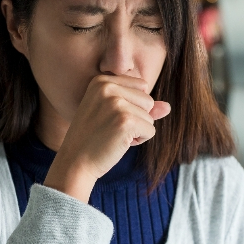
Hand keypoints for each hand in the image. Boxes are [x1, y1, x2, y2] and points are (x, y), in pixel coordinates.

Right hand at [44, 75, 169, 201]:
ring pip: (150, 116)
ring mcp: (116, 104)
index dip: (132, 107)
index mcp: (101, 81)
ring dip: (137, 130)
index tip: (109, 117)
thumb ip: (141, 107)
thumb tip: (168, 107)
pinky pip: (151, 131)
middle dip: (137, 118)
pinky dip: (140, 140)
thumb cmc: (94, 138)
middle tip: (110, 129)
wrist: (75, 162)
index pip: (141, 87)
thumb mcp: (114, 115)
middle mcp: (108, 88)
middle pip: (148, 100)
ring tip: (113, 136)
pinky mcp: (125, 121)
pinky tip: (119, 143)